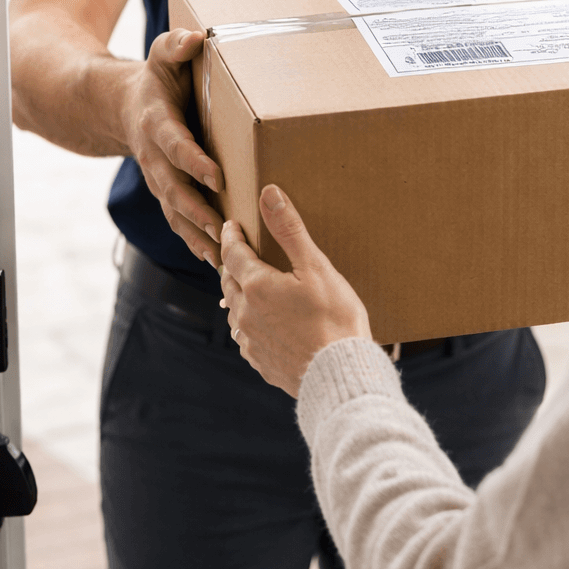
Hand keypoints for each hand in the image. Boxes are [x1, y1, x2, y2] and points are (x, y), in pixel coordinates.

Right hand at [120, 28, 223, 265]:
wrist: (126, 106)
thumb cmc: (157, 78)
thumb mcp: (163, 54)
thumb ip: (176, 46)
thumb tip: (196, 38)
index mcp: (157, 123)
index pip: (176, 145)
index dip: (194, 161)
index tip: (217, 176)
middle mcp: (154, 156)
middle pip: (174, 189)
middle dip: (198, 210)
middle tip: (224, 228)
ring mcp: (158, 178)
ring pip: (175, 212)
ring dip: (198, 235)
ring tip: (224, 257)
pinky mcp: (166, 192)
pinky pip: (178, 221)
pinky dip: (195, 242)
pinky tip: (217, 262)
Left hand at [220, 185, 370, 397]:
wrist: (339, 374)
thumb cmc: (334, 318)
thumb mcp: (316, 268)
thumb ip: (289, 230)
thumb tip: (268, 194)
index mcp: (256, 285)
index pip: (233, 252)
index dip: (231, 235)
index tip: (230, 224)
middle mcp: (245, 313)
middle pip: (229, 280)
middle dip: (231, 262)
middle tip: (237, 251)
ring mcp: (251, 341)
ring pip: (234, 310)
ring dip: (238, 294)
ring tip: (248, 286)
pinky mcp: (260, 362)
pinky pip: (245, 337)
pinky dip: (248, 323)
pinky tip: (261, 324)